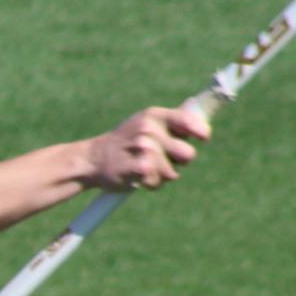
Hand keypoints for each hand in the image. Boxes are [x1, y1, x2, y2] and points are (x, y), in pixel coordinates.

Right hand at [87, 106, 209, 191]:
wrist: (92, 158)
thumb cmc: (125, 142)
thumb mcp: (145, 123)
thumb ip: (172, 120)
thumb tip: (198, 111)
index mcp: (153, 116)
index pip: (187, 120)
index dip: (201, 131)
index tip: (203, 138)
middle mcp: (149, 129)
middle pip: (187, 154)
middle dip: (179, 161)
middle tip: (161, 159)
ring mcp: (144, 148)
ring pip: (172, 173)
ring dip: (162, 175)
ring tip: (144, 168)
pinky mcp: (138, 168)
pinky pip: (157, 182)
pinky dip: (151, 184)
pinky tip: (139, 178)